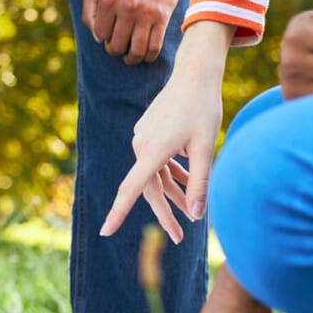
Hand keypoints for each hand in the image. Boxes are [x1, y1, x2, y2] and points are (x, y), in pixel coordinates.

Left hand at [82, 0, 178, 64]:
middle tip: (118, 47)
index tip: (108, 33)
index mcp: (108, 0)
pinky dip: (149, 57)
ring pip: (137, 51)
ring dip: (132, 59)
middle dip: (115, 50)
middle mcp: (127, 8)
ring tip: (130, 58)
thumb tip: (98, 37)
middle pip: (117, 46)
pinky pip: (155, 46)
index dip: (103, 38)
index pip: (101, 34)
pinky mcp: (162, 17)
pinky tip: (145, 57)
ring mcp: (146, 14)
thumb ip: (88, 11)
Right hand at [100, 25, 230, 241]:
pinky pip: (157, 161)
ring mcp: (143, 137)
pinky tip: (187, 180)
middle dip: (166, 212)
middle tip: (180, 237)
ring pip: (155, 175)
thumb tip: (197, 217)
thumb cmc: (203, 110)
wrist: (195, 75)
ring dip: (173, 192)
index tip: (106, 231)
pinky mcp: (148, 132)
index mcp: (154, 149)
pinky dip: (172, 173)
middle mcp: (142, 144)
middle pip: (149, 188)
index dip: (119, 212)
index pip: (132, 189)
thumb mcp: (206, 149)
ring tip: (192, 208)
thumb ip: (200, 184)